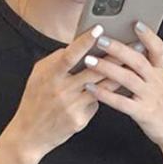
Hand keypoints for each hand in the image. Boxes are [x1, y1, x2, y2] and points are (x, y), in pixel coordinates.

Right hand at [6, 25, 135, 160]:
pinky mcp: (79, 120)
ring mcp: (72, 106)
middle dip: (114, 57)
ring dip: (118, 76)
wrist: (29, 134)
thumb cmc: (35, 101)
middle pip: (93, 70)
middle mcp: (62, 90)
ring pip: (100, 87)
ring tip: (133, 66)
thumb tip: (76, 47)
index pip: (70, 55)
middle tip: (132, 46)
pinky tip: (116, 91)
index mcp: (50, 75)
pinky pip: (95, 104)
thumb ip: (55, 61)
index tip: (99, 29)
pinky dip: (103, 96)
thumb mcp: (38, 76)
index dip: (84, 41)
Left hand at [83, 21, 162, 153]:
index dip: (148, 35)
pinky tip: (91, 88)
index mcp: (160, 71)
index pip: (157, 49)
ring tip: (89, 60)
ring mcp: (149, 97)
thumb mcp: (160, 82)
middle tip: (100, 39)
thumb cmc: (161, 104)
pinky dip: (105, 94)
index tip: (136, 23)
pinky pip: (121, 102)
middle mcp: (156, 81)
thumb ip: (146, 66)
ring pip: (128, 79)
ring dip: (107, 68)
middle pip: (138, 60)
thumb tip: (126, 49)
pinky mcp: (143, 113)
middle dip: (119, 49)